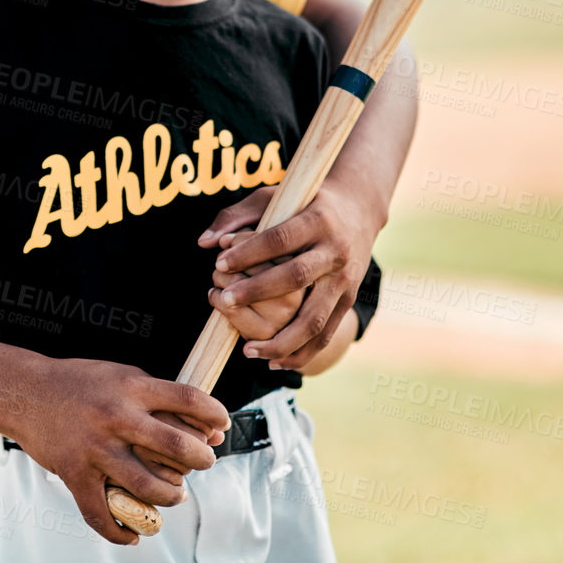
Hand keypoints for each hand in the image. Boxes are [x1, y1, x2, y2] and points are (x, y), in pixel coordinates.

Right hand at [9, 356, 228, 545]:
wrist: (26, 392)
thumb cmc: (77, 382)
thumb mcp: (121, 375)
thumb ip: (157, 395)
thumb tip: (202, 423)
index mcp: (132, 388)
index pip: (188, 399)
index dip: (214, 413)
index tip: (222, 424)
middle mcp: (117, 417)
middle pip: (176, 447)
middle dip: (202, 460)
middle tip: (204, 462)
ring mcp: (96, 448)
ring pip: (149, 486)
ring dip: (172, 496)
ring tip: (176, 493)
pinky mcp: (76, 473)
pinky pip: (102, 514)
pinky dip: (120, 533)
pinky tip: (132, 536)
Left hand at [197, 176, 381, 369]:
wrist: (358, 211)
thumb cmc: (303, 204)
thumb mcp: (273, 198)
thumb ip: (235, 216)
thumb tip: (204, 242)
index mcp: (318, 221)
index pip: (280, 238)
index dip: (249, 252)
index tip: (219, 262)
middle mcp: (335, 252)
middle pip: (296, 277)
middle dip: (257, 291)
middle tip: (224, 299)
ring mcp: (345, 280)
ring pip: (315, 317)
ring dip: (281, 339)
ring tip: (247, 351)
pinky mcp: (348, 301)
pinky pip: (325, 335)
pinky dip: (301, 354)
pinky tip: (274, 363)